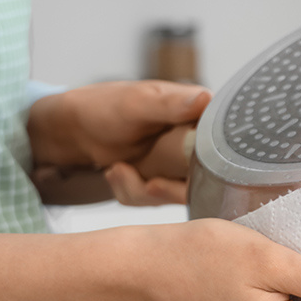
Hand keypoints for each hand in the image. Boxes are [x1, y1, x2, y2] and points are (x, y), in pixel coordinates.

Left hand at [28, 81, 210, 205]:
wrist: (72, 129)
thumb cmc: (104, 106)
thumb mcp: (137, 103)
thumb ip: (171, 104)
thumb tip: (206, 99)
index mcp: (204, 116)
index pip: (227, 149)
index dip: (208, 169)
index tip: (175, 176)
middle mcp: (201, 142)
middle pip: (206, 181)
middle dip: (166, 189)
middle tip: (145, 183)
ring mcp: (183, 165)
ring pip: (179, 195)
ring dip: (142, 190)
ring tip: (116, 170)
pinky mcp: (167, 182)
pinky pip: (159, 201)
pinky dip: (133, 193)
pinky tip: (117, 173)